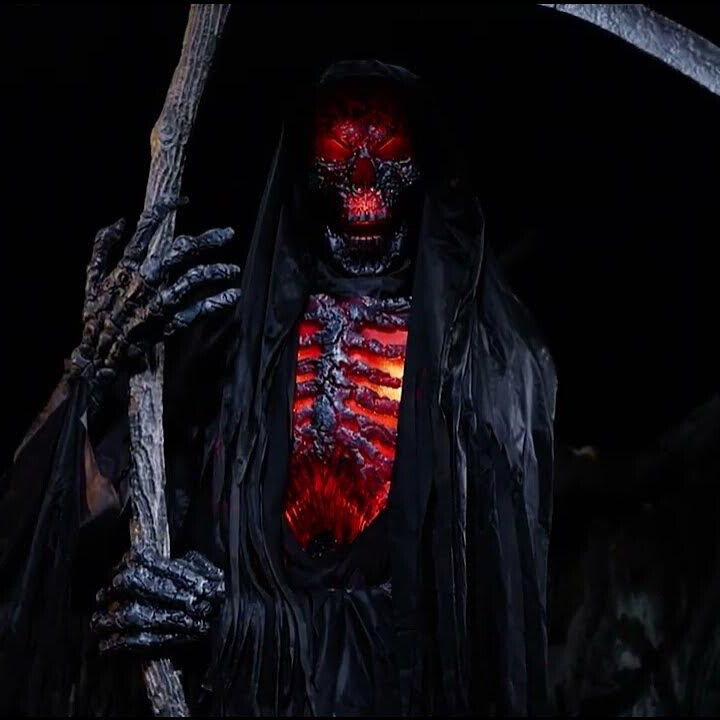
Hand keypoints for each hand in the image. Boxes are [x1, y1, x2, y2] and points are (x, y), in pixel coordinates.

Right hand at [68, 200, 240, 404]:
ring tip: (234, 269)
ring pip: (193, 278)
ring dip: (217, 271)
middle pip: (180, 251)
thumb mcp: (91, 276)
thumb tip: (121, 221)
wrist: (97, 352)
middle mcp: (144, 280)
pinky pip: (196, 310)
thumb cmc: (96, 313)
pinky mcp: (167, 322)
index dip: (164, 209)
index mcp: (126, 266)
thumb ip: (103, 246)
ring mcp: (157, 301)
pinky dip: (216, 302)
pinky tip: (233, 296)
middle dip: (208, 240)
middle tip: (229, 233)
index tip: (184, 199)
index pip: (147, 229)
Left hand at [90, 545, 224, 655]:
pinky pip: (137, 643)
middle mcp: (177, 592)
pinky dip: (117, 646)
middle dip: (111, 589)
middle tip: (102, 596)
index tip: (116, 572)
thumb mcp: (199, 565)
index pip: (142, 560)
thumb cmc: (212, 589)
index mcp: (183, 570)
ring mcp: (173, 617)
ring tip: (97, 623)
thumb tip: (141, 559)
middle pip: (131, 583)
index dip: (123, 565)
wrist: (230, 619)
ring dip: (107, 620)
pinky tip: (105, 646)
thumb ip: (173, 561)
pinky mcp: (171, 641)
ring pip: (130, 614)